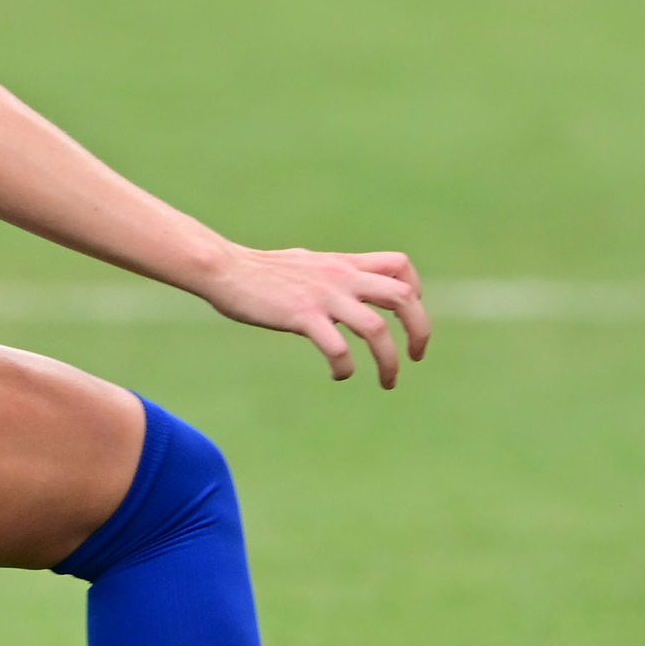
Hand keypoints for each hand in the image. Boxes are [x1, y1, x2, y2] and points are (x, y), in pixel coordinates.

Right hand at [205, 245, 431, 388]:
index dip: (415, 292)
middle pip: (402, 298)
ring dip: (389, 360)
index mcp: (345, 265)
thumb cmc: (262, 270)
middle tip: (416, 356)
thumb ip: (333, 274)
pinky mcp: (302, 316)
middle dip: (420, 330)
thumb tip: (346, 285)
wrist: (225, 269)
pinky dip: (346, 366)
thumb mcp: (309, 264)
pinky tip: (340, 374)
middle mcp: (342, 277)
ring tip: (389, 381)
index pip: (400, 267)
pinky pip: (338, 347)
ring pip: (376, 328)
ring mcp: (323, 296)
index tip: (407, 318)